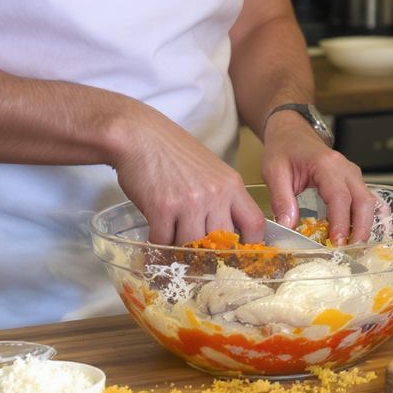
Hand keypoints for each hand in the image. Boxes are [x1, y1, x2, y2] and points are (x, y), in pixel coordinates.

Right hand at [111, 105, 262, 244]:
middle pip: (223, 242)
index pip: (254, 223)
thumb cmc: (173, 154)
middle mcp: (215, 194)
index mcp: (231, 185)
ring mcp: (189, 202)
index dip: (250, 244)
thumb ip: (222, 199)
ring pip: (192, 246)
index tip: (238, 254)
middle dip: (209, 253)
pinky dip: (158, 246)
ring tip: (172, 243)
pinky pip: (164, 242)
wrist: (138, 136)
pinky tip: (155, 240)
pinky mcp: (162, 208)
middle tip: (196, 256)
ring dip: (180, 250)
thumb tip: (226, 234)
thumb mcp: (211, 172)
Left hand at [260, 111, 374, 244]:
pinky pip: (368, 200)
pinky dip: (370, 218)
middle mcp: (345, 169)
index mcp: (327, 164)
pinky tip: (368, 234)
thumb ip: (281, 199)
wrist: (291, 132)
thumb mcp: (274, 171)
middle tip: (350, 251)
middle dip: (360, 229)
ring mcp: (353, 174)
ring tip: (355, 248)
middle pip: (363, 201)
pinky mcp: (354, 181)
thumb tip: (288, 226)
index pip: (340, 197)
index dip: (341, 222)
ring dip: (366, 226)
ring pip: (369, 202)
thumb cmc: (283, 149)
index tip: (337, 243)